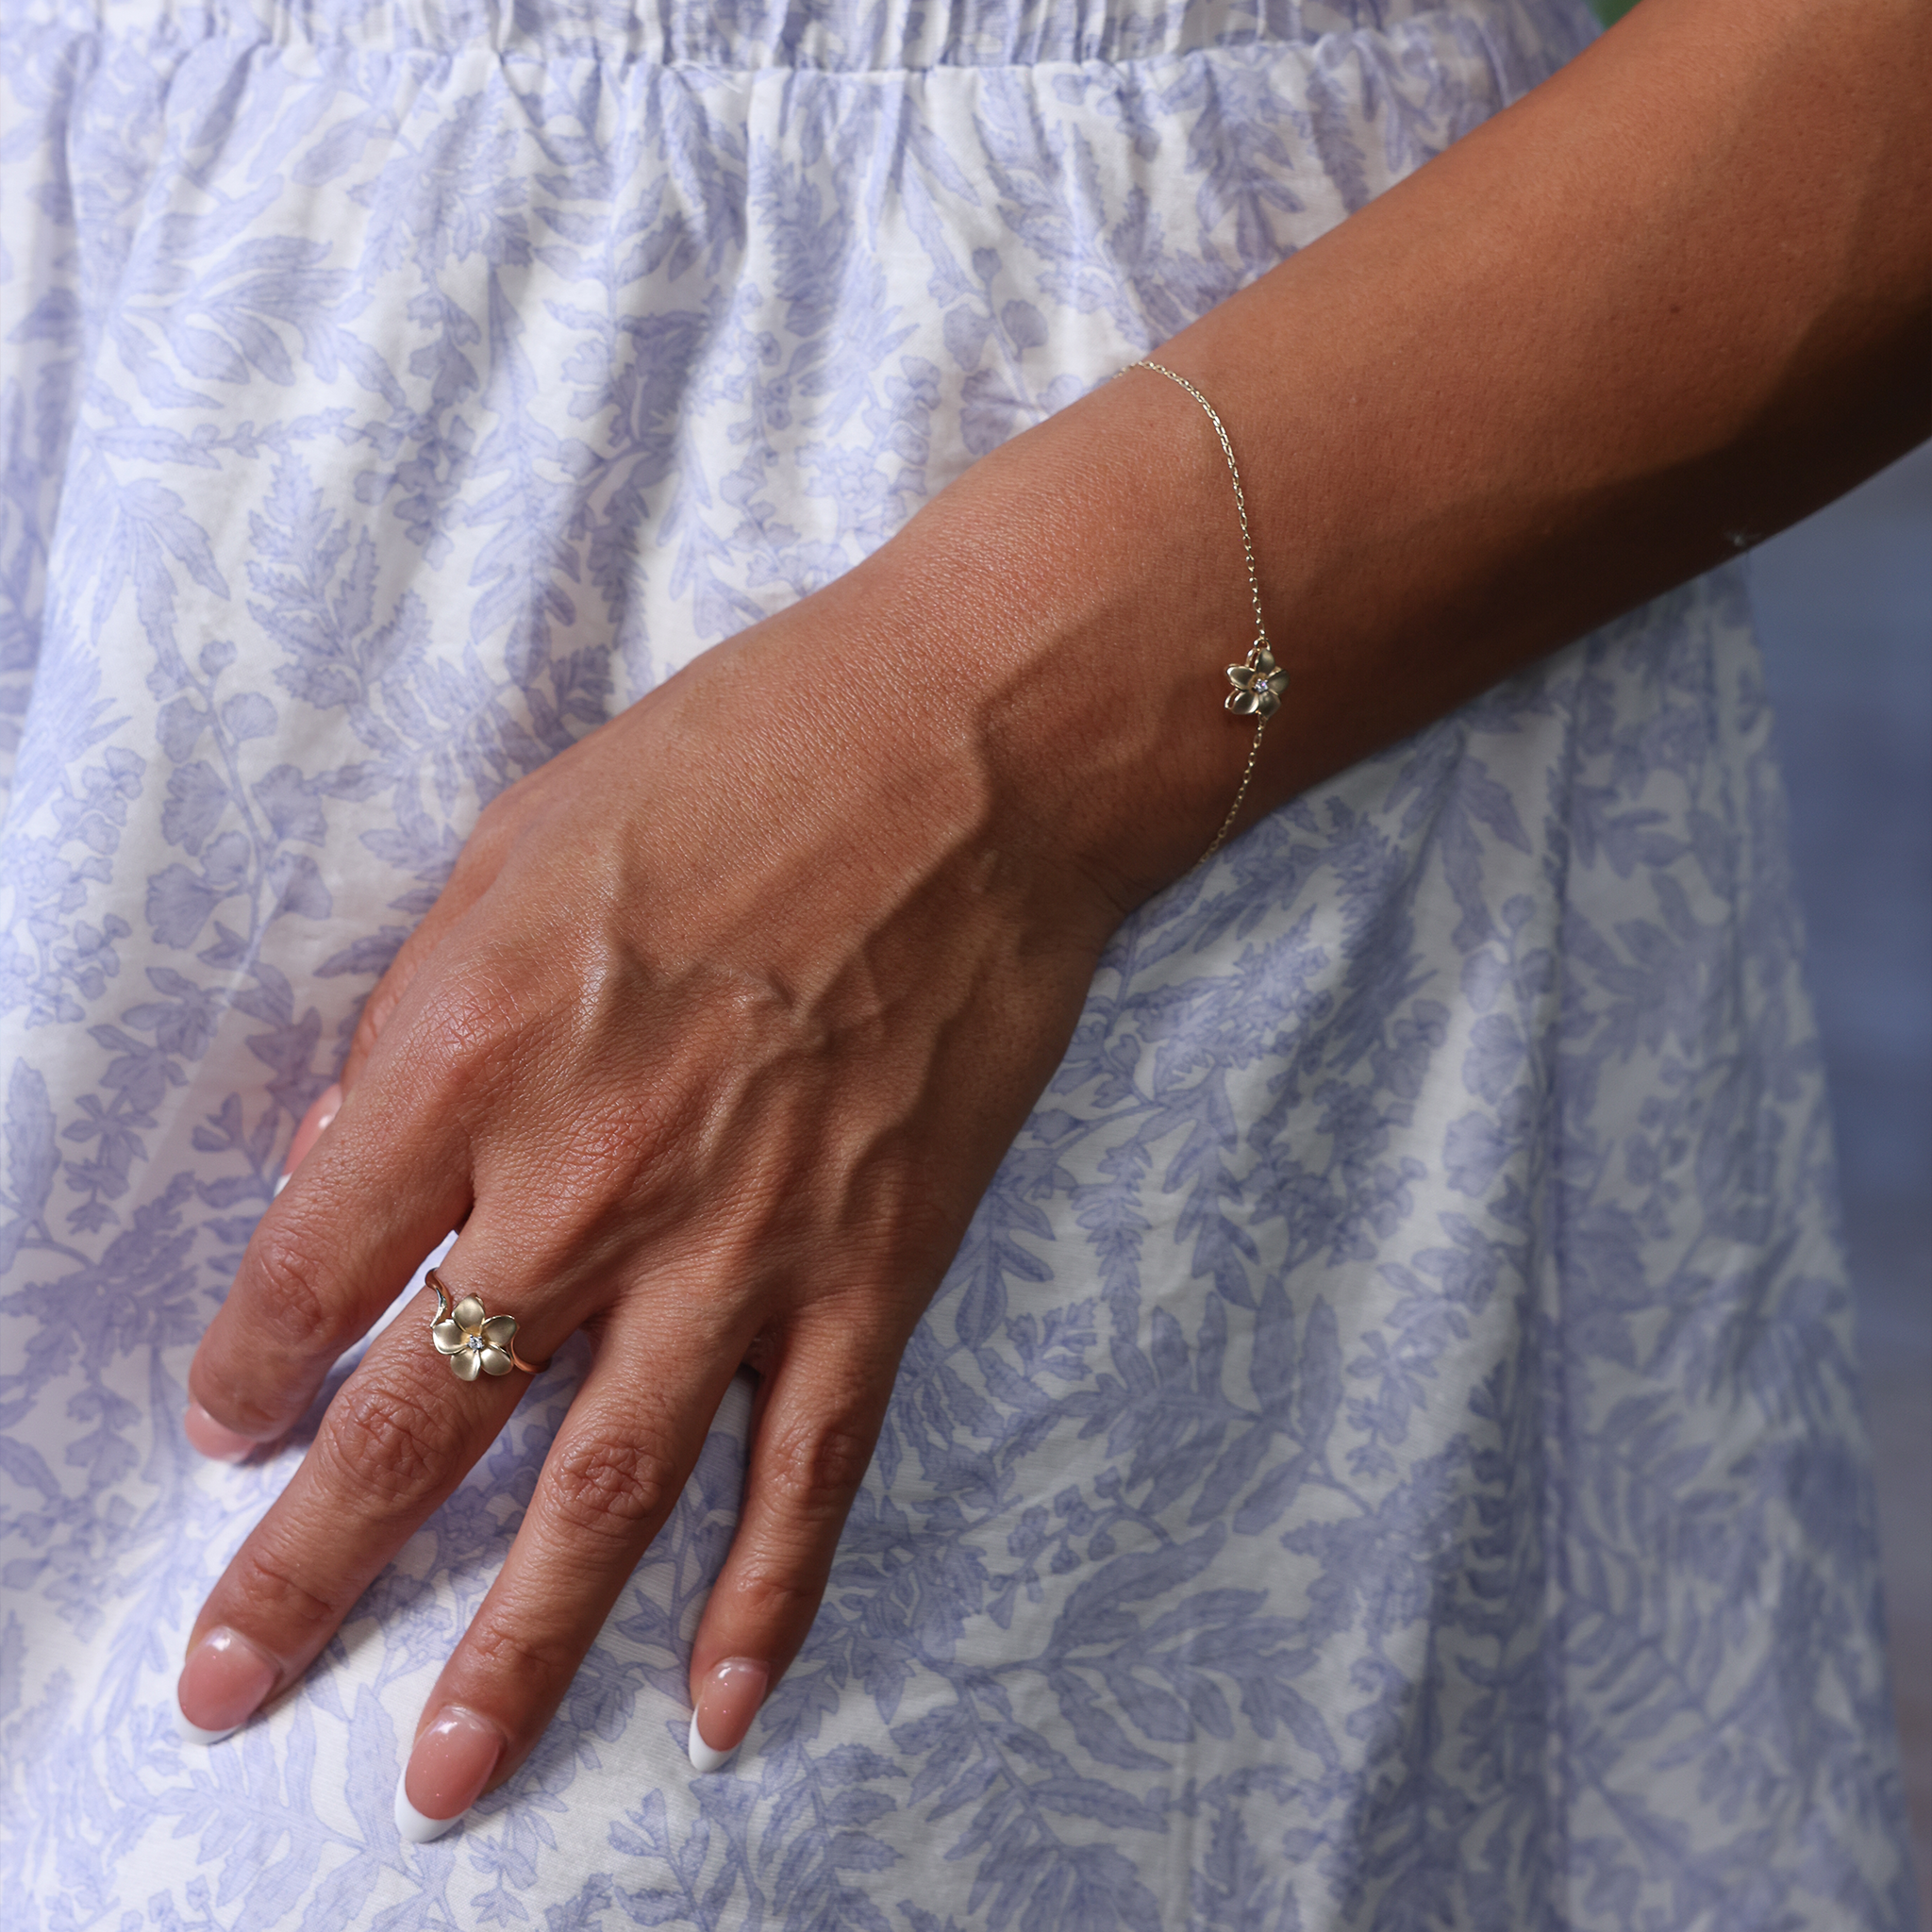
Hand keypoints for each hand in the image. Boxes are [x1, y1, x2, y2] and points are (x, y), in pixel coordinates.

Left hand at [174, 553, 1120, 1833]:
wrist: (976, 762)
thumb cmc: (740, 762)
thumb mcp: (517, 848)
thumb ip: (417, 1024)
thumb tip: (344, 1161)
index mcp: (474, 1052)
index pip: (314, 1266)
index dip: (251, 1361)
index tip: (228, 1424)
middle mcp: (591, 1179)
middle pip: (424, 1417)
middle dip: (312, 1562)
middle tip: (230, 1679)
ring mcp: (745, 1245)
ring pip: (605, 1488)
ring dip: (515, 1644)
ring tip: (442, 1774)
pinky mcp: (876, 1271)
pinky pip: (811, 1469)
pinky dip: (769, 1597)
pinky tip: (726, 1706)